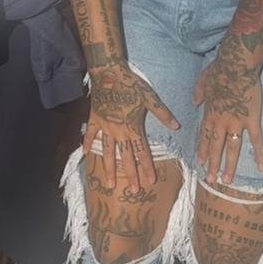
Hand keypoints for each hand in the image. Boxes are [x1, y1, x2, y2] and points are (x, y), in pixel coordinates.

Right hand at [84, 62, 179, 193]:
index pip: (141, 152)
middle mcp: (118, 131)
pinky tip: (86, 154)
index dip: (147, 167)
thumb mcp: (150, 97)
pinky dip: (87, 143)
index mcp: (132, 127)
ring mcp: (105, 126)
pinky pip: (91, 134)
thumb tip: (177, 126)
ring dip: (109, 168)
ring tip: (109, 182)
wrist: (108, 73)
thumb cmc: (131, 84)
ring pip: (107, 151)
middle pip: (125, 157)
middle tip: (134, 191)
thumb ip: (162, 113)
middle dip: (131, 174)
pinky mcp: (94, 119)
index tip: (150, 181)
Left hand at [193, 52, 262, 184]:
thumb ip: (198, 93)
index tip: (200, 162)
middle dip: (212, 164)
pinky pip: (256, 140)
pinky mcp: (252, 120)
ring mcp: (236, 122)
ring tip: (228, 180)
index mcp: (210, 113)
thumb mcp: (202, 79)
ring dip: (230, 165)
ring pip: (232, 148)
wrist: (236, 65)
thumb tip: (195, 102)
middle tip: (211, 179)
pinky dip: (259, 154)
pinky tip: (261, 167)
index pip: (204, 135)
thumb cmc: (220, 69)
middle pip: (216, 146)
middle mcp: (221, 122)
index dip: (202, 149)